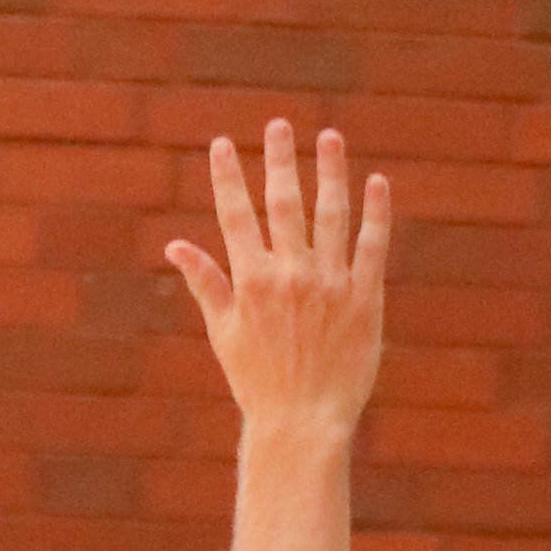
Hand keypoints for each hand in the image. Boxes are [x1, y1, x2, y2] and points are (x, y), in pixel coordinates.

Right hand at [163, 118, 388, 440]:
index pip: (236, 215)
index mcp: (252, 281)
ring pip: (331, 214)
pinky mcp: (365, 300)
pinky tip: (376, 184)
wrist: (303, 426)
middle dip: (279, 159)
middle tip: (279, 125)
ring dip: (330, 171)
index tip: (223, 145)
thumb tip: (175, 246)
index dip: (228, 177)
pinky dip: (375, 213)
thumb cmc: (259, 385)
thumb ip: (205, 284)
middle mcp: (291, 274)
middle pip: (285, 202)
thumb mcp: (224, 335)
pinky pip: (373, 246)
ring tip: (330, 138)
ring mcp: (330, 284)